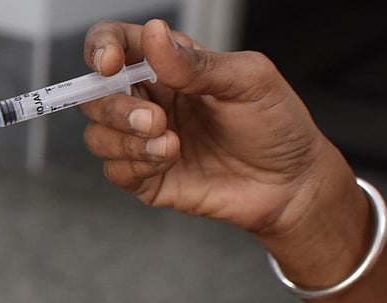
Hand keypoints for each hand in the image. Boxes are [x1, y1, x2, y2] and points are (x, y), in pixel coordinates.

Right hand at [80, 19, 350, 237]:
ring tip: (170, 144)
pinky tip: (168, 160)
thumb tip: (154, 35)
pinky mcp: (146, 178)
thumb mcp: (249, 80)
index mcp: (168, 65)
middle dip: (114, 108)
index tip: (109, 64)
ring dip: (125, 139)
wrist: (292, 183)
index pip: (114, 44)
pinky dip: (134, 164)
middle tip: (155, 119)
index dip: (100, 48)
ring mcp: (143, 141)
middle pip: (94, 95)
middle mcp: (149, 100)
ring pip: (96, 135)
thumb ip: (197, 63)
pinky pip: (114, 171)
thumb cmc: (276, 124)